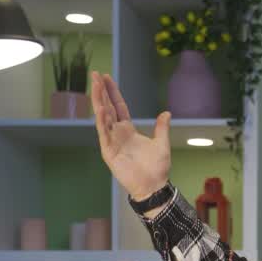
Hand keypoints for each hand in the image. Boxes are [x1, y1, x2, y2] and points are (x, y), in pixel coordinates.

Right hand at [90, 71, 170, 200]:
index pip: (118, 106)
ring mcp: (112, 141)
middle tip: (95, 75)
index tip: (107, 77)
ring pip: (103, 118)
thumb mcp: (162, 143)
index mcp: (128, 130)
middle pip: (107, 107)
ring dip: (99, 102)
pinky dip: (102, 122)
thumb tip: (166, 113)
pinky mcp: (109, 152)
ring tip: (95, 86)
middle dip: (101, 91)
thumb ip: (162, 128)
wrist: (154, 186)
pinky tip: (100, 110)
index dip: (113, 92)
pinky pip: (104, 134)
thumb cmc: (157, 168)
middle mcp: (118, 133)